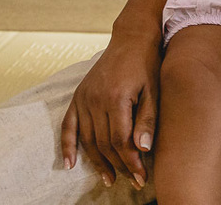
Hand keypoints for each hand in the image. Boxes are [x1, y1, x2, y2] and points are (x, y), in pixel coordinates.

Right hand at [61, 31, 160, 189]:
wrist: (131, 38)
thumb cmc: (147, 64)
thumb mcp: (154, 89)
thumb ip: (147, 119)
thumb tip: (143, 149)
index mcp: (116, 98)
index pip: (121, 141)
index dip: (131, 162)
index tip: (142, 178)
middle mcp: (95, 99)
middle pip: (104, 144)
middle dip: (119, 166)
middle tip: (132, 181)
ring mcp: (83, 98)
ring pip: (88, 139)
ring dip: (97, 162)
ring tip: (110, 179)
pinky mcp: (78, 96)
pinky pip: (67, 126)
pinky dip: (67, 146)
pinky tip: (69, 165)